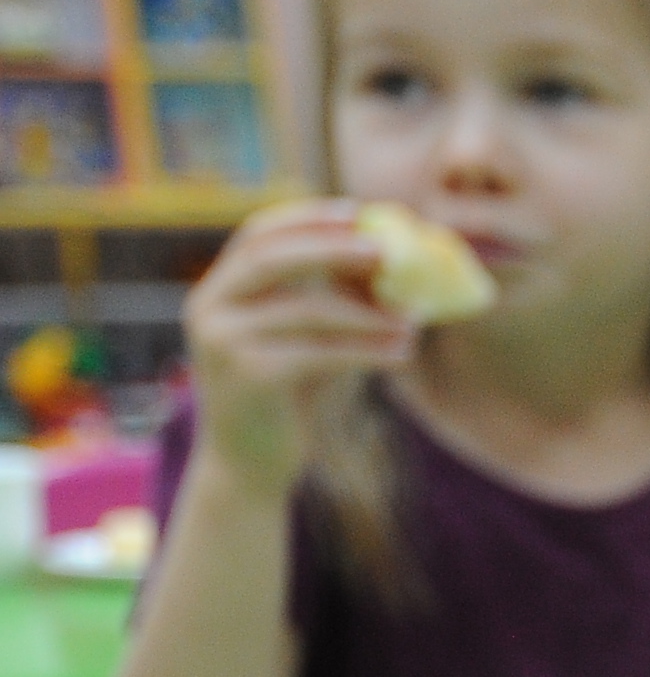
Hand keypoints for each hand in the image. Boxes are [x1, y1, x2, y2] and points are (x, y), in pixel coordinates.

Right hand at [183, 201, 412, 502]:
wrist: (249, 465)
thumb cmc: (287, 396)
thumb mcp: (306, 338)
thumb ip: (330, 301)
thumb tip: (393, 264)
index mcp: (219, 289)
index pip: (256, 234)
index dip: (306, 218)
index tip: (357, 212)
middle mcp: (209, 307)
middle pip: (271, 258)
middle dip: (332, 249)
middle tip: (386, 251)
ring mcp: (222, 341)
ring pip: (305, 309)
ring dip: (367, 312)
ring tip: (414, 320)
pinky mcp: (246, 377)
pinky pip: (318, 351)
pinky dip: (367, 349)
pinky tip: (402, 352)